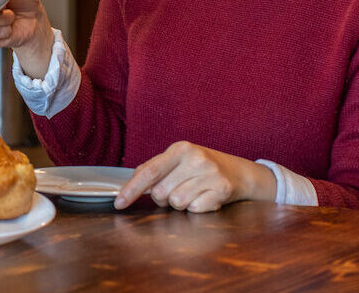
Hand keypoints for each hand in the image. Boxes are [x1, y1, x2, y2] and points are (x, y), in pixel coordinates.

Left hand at [114, 141, 276, 211]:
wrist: (239, 172)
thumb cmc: (201, 166)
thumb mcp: (178, 160)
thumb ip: (154, 169)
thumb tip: (131, 183)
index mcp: (180, 149)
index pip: (149, 172)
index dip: (132, 189)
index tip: (119, 203)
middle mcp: (196, 159)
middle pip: (161, 192)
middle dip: (163, 197)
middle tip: (177, 188)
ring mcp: (210, 174)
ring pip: (177, 203)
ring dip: (180, 204)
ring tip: (193, 192)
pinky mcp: (222, 190)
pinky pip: (194, 210)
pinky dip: (196, 208)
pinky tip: (204, 197)